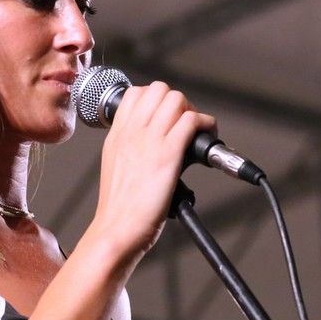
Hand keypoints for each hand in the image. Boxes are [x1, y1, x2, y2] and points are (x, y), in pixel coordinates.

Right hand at [91, 81, 215, 257]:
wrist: (117, 229)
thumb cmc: (119, 208)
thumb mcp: (114, 167)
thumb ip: (129, 148)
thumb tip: (148, 143)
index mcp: (117, 134)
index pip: (136, 93)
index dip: (156, 100)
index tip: (166, 118)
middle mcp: (132, 132)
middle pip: (160, 90)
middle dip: (178, 103)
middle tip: (184, 125)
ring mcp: (150, 141)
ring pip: (177, 100)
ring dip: (193, 112)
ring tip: (197, 133)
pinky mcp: (168, 155)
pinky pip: (191, 122)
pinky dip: (205, 125)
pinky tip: (206, 140)